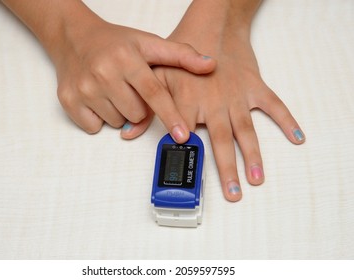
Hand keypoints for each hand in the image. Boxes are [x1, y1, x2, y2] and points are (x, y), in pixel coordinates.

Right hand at [53, 18, 214, 142]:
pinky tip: (98, 98)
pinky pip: (94, 127)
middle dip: (139, 108)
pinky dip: (99, 118)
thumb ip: (180, 55)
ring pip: (116, 123)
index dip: (170, 115)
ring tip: (113, 91)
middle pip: (136, 114)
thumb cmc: (114, 43)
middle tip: (130, 89)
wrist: (74, 37)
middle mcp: (103, 73)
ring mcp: (84, 89)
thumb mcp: (148, 43)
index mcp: (126, 58)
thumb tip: (211, 65)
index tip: (182, 134)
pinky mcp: (69, 101)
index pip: (154, 93)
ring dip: (120, 113)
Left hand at [153, 30, 304, 201]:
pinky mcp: (254, 87)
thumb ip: (144, 108)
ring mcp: (236, 96)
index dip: (187, 158)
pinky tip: (297, 137)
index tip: (190, 179)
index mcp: (188, 102)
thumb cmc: (181, 53)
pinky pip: (273, 106)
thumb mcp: (156, 77)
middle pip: (220, 141)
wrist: (210, 27)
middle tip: (233, 193)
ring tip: (256, 178)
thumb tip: (127, 133)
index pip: (186, 136)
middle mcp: (214, 103)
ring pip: (246, 130)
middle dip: (227, 168)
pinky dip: (286, 120)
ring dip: (253, 155)